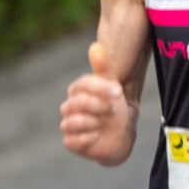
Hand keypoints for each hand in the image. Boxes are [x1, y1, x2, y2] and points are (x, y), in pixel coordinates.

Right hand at [60, 41, 130, 161]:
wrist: (120, 134)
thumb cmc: (113, 108)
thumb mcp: (112, 87)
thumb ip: (103, 68)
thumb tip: (95, 46)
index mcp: (78, 90)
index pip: (83, 84)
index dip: (100, 87)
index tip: (118, 92)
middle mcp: (69, 106)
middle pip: (78, 103)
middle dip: (100, 106)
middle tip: (113, 108)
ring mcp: (68, 125)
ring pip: (73, 122)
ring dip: (94, 122)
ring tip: (104, 123)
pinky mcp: (70, 142)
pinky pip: (72, 141)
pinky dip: (89, 138)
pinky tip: (98, 136)